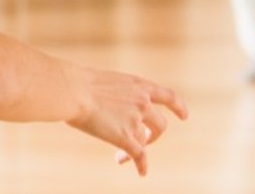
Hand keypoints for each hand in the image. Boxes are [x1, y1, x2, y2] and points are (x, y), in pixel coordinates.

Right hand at [63, 68, 188, 176]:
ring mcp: (135, 120)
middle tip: (143, 141)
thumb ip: (110, 94)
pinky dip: (142, 166)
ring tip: (122, 157)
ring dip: (138, 150)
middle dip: (153, 135)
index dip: (178, 108)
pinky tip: (141, 172)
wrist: (70, 91)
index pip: (168, 96)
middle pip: (160, 125)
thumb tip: (96, 104)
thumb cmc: (73, 83)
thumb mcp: (101, 81)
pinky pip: (140, 156)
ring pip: (144, 141)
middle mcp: (142, 102)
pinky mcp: (125, 137)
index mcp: (138, 85)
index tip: (184, 117)